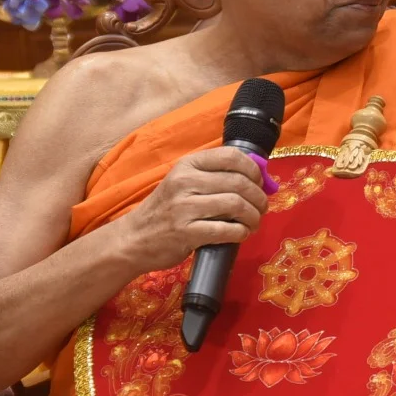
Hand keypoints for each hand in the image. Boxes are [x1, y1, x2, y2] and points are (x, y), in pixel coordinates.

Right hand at [119, 146, 268, 272]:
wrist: (133, 238)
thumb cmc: (165, 210)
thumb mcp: (183, 183)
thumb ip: (213, 176)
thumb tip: (258, 176)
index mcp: (187, 165)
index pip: (231, 156)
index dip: (253, 169)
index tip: (259, 182)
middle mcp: (185, 182)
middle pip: (238, 182)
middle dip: (259, 197)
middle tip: (262, 207)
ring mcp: (184, 207)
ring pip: (236, 205)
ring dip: (253, 216)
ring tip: (254, 222)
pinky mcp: (186, 233)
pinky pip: (226, 230)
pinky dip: (241, 232)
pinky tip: (242, 234)